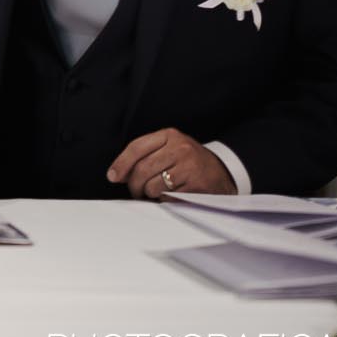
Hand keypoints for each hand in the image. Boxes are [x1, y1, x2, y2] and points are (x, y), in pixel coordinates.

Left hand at [107, 128, 234, 199]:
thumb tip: (117, 174)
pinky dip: (163, 200)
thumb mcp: (170, 148)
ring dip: (149, 194)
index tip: (112, 177)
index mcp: (169, 135)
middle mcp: (180, 148)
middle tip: (135, 191)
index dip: (121, 164)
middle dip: (134, 185)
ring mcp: (189, 167)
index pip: (136, 148)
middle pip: (142, 169)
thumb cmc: (188, 161)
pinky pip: (168, 198)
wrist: (223, 172)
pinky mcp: (197, 185)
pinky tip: (169, 196)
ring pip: (152, 186)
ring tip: (155, 192)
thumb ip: (146, 155)